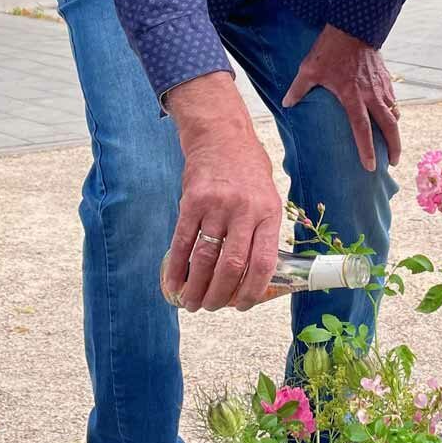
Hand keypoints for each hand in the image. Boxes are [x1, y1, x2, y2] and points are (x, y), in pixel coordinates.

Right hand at [163, 72, 283, 311]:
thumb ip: (263, 231)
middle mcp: (244, 210)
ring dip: (197, 287)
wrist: (221, 134)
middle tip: (212, 307)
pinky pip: (182, 242)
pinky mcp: (192, 201)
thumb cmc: (248, 169)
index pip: (264, 262)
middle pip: (232, 266)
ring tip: (192, 303)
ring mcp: (217, 205)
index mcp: (269, 212)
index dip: (252, 291)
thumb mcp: (268, 196)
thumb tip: (257, 275)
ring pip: (205, 259)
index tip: (241, 305)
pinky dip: (176, 268)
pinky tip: (172, 284)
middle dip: (220, 295)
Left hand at [282, 25, 399, 172]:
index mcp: (352, 96)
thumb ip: (298, 89)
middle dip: (394, 146)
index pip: (362, 129)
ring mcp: (381, 86)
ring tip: (393, 142)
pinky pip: (393, 99)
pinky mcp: (386, 78)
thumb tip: (286, 104)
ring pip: (394, 113)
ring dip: (395, 129)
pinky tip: (391, 116)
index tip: (370, 166)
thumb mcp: (309, 69)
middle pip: (389, 126)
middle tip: (394, 161)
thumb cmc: (329, 49)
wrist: (352, 26)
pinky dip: (394, 111)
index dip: (366, 150)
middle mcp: (371, 95)